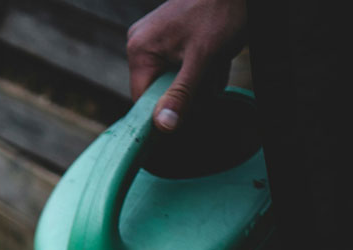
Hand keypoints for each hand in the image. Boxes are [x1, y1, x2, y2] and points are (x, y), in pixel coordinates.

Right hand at [127, 0, 247, 130]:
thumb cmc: (222, 12)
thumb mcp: (203, 58)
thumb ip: (182, 92)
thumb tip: (163, 125)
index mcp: (140, 50)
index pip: (143, 97)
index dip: (166, 108)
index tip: (191, 111)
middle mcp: (141, 43)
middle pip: (161, 87)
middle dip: (190, 90)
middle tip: (213, 77)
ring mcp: (156, 37)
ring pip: (174, 77)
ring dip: (200, 79)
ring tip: (218, 63)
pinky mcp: (171, 34)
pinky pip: (181, 63)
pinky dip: (201, 67)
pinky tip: (216, 58)